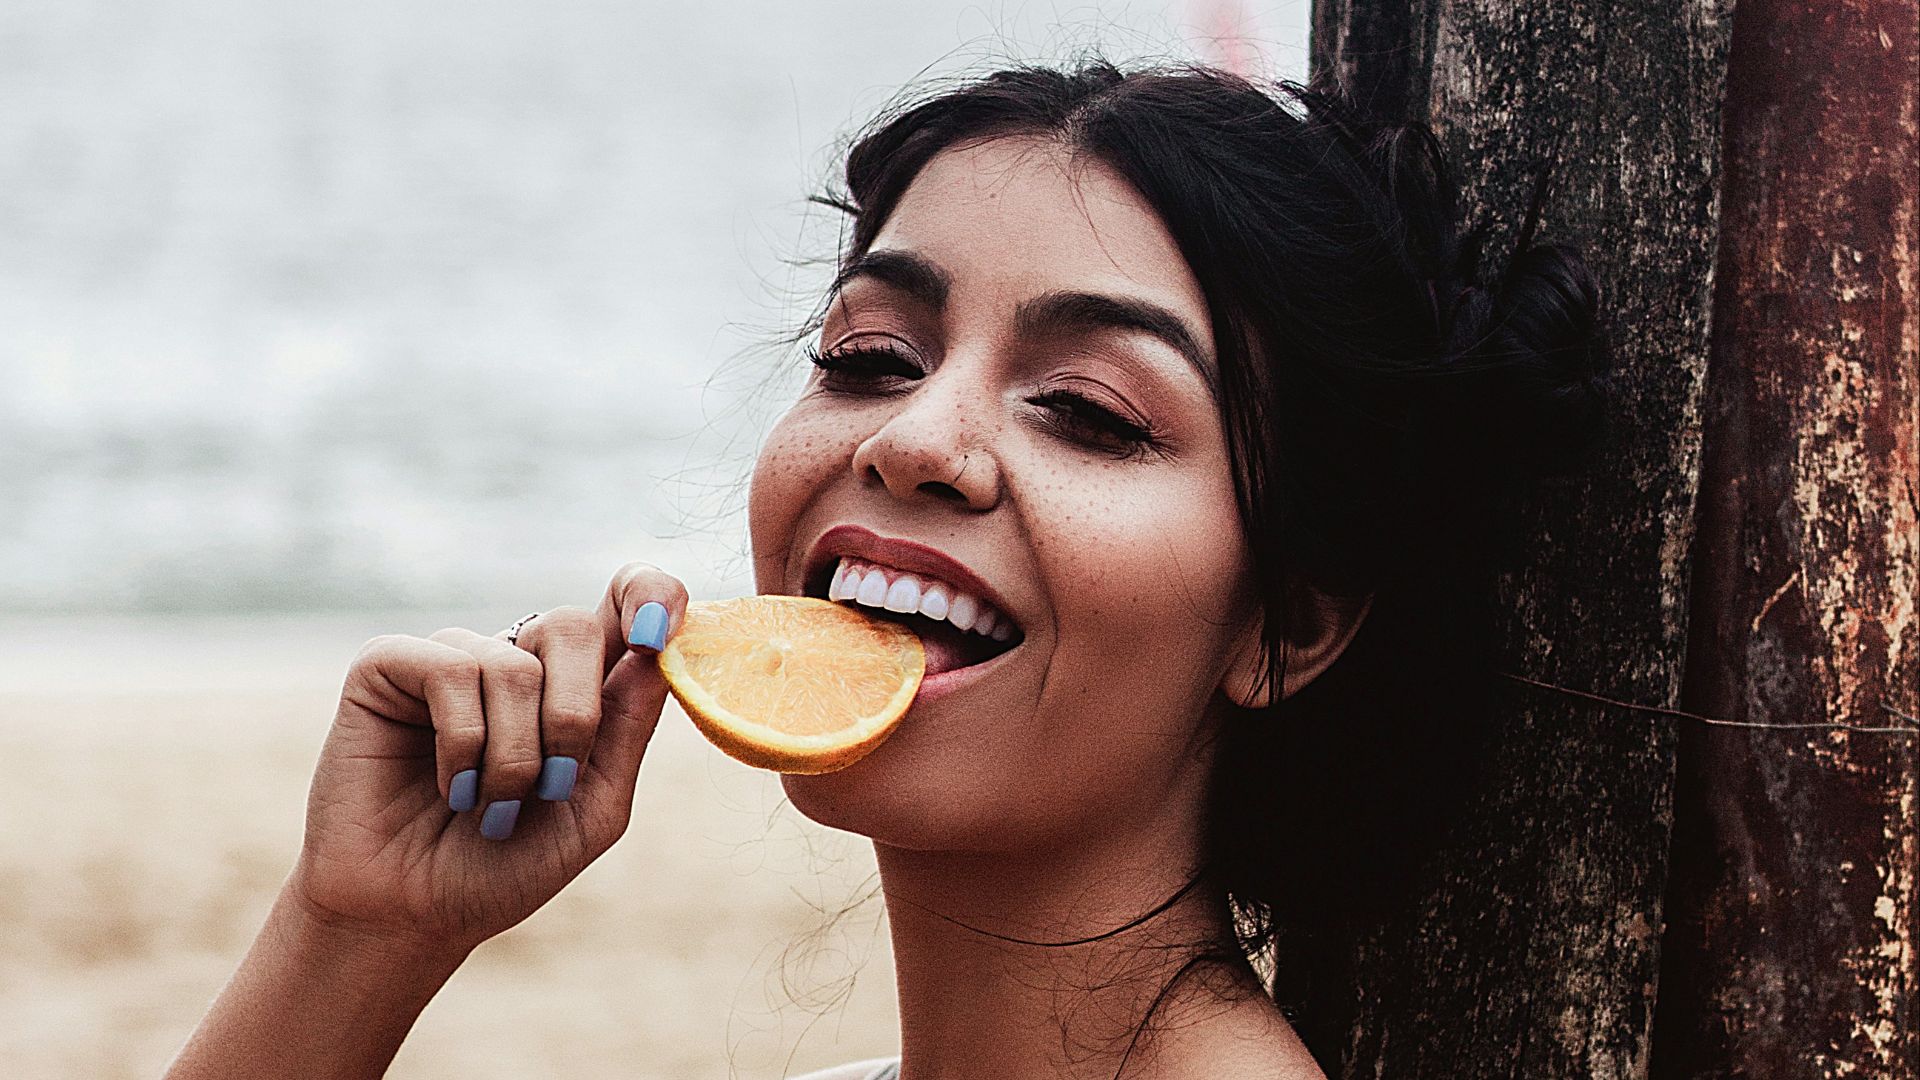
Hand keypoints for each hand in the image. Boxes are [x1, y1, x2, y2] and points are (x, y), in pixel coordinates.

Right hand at [282, 562, 686, 957]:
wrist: (413, 916)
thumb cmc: (504, 866)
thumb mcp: (595, 807)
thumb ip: (629, 728)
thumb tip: (657, 650)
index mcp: (574, 684)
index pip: (625, 600)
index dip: (650, 594)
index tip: (656, 636)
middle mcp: (515, 657)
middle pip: (571, 626)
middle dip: (573, 719)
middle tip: (553, 786)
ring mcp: (452, 656)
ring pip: (514, 665)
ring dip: (514, 757)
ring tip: (492, 807)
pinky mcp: (388, 665)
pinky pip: (451, 671)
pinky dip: (462, 744)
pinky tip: (448, 786)